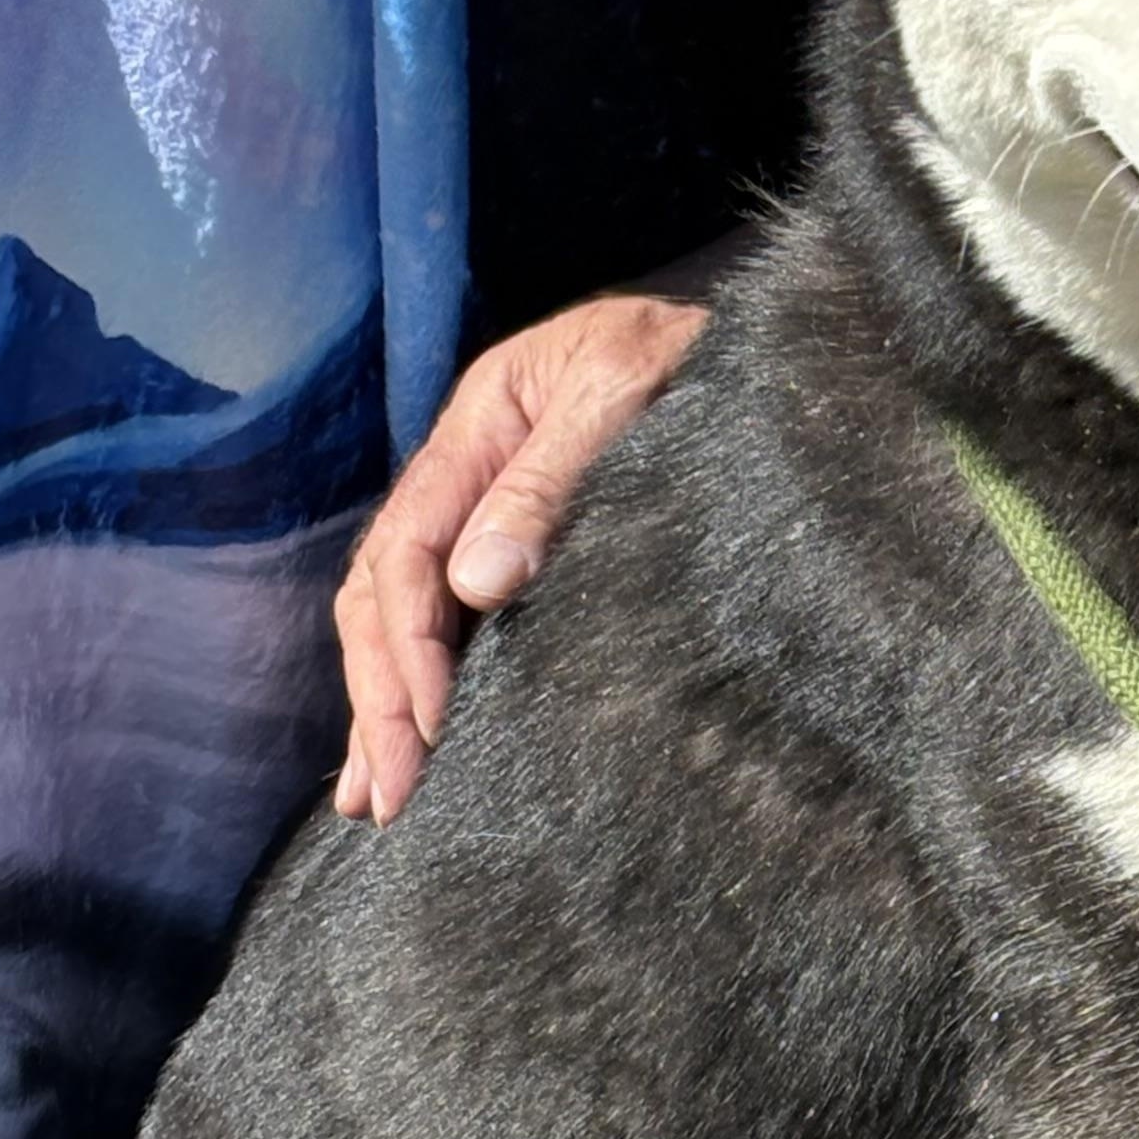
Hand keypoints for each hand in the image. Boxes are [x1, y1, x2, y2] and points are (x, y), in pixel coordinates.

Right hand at [334, 289, 707, 821]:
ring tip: (378, 797)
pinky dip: (437, 679)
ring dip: (389, 704)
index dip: (409, 643)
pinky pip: (467, 616)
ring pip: (414, 612)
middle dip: (381, 695)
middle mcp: (475, 469)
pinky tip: (427, 738)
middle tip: (386, 796)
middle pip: (390, 591)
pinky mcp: (540, 539)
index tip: (426, 727)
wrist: (760, 341)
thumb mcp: (624, 392)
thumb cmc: (695, 354)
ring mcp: (499, 505)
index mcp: (479, 425)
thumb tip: (479, 583)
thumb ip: (552, 481)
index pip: (409, 548)